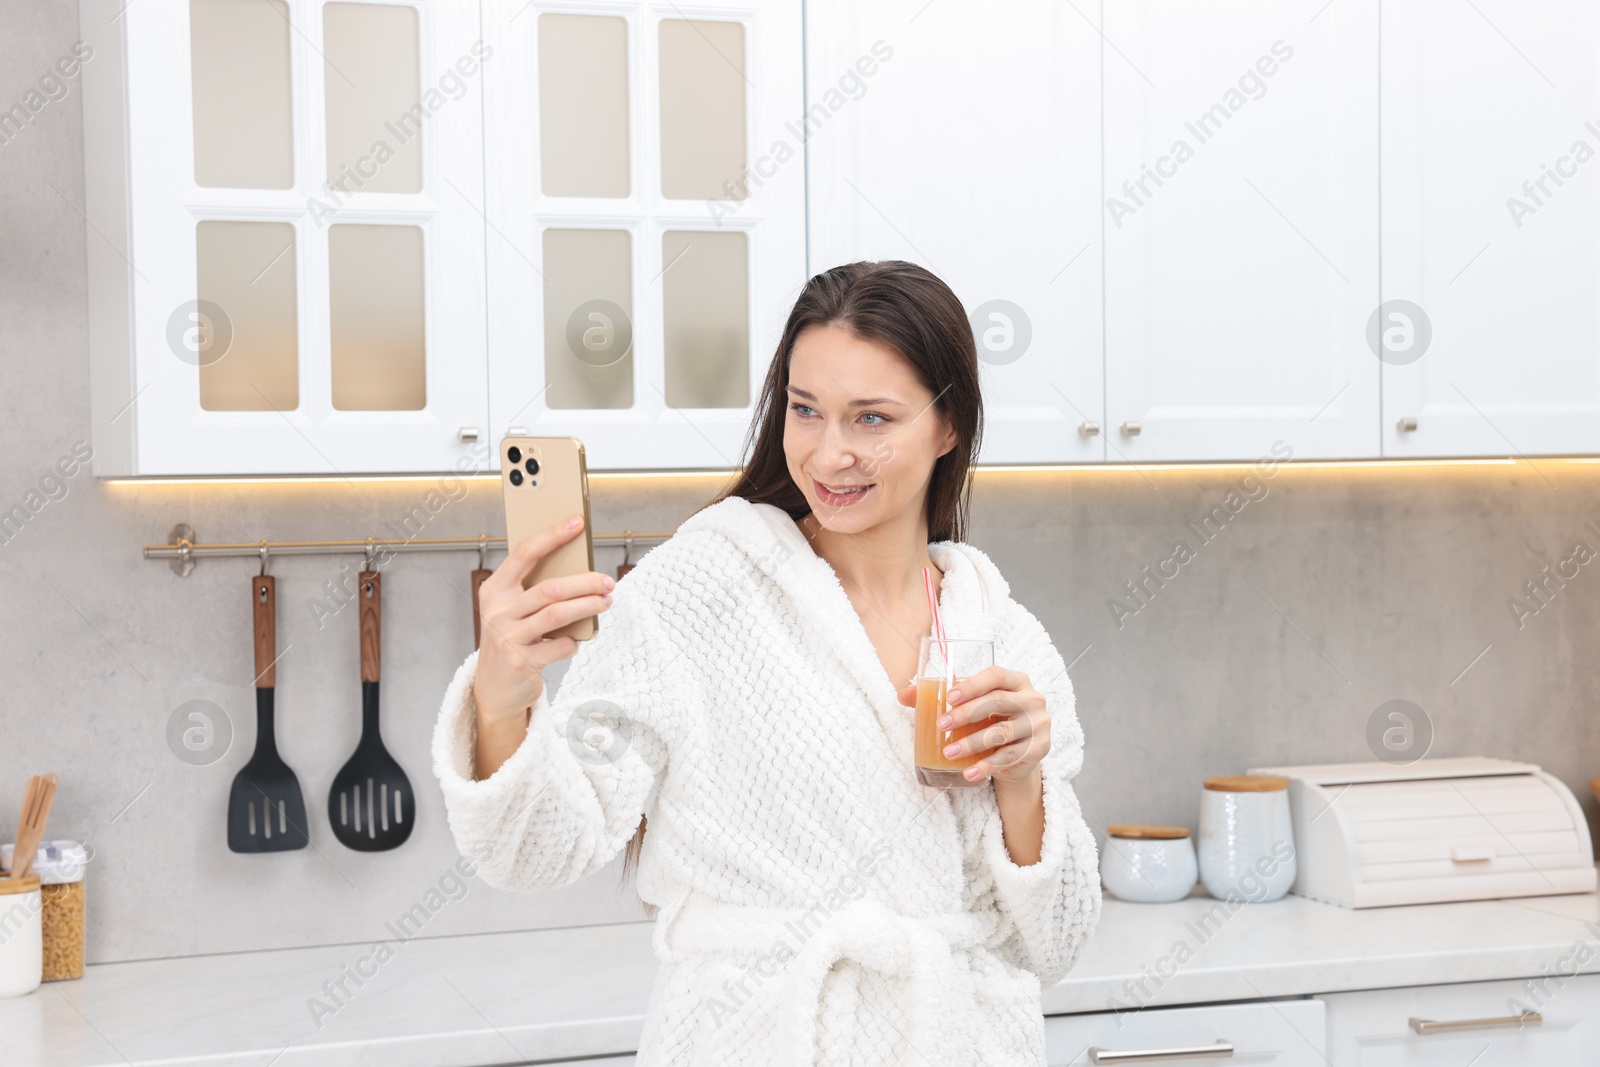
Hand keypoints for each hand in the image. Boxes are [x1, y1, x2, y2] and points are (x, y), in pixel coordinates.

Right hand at [472, 514, 614, 726]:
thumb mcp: (513, 610)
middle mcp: (497, 611)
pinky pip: (560, 645)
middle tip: (608, 582)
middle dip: (585, 582)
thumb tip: (579, 570)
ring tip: (607, 602)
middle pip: (550, 588)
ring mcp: (507, 637)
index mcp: (494, 590)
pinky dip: (574, 641)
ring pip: (558, 614)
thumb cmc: (512, 638)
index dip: (552, 536)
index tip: (577, 522)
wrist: (494, 687)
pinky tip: (576, 640)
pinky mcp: (521, 662)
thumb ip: (535, 590)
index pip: (524, 553)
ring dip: (588, 606)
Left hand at [896, 666, 1049, 785]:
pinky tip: (968, 772)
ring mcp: (1038, 725)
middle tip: (941, 725)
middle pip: (998, 702)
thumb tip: (903, 694)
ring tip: (948, 752)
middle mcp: (1032, 699)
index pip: (996, 675)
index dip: (972, 685)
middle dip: (966, 714)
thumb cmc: (991, 720)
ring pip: (1002, 733)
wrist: (1018, 754)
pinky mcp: (1039, 749)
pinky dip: (986, 766)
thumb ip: (939, 697)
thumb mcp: (971, 706)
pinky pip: (1009, 757)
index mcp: (1016, 680)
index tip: (949, 697)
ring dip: (972, 743)